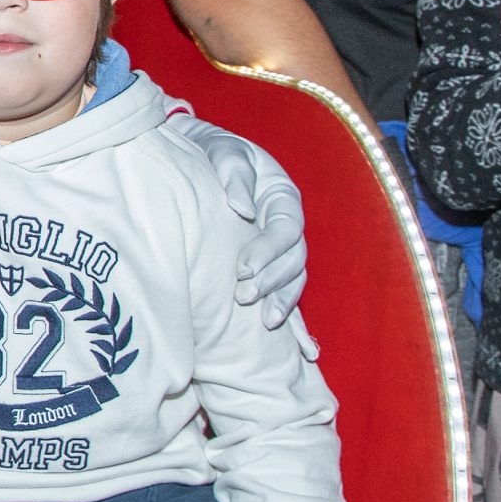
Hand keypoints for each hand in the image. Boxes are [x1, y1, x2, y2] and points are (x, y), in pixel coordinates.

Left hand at [183, 121, 307, 328]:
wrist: (196, 155)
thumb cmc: (210, 150)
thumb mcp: (223, 151)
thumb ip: (233, 174)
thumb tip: (242, 208)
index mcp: (281, 195)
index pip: (285, 228)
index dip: (268, 250)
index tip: (243, 268)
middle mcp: (286, 223)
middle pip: (293, 259)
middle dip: (272, 281)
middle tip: (243, 296)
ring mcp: (280, 246)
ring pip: (293, 278)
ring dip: (281, 300)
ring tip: (263, 321)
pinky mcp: (267, 263)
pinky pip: (285, 291)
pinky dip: (292, 315)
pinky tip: (304, 350)